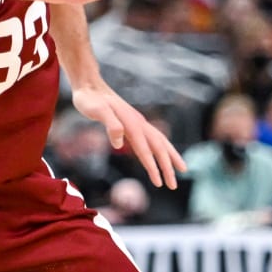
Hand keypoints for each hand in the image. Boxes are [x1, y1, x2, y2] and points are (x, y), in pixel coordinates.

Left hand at [71, 85, 186, 188]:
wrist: (90, 85)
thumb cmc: (89, 99)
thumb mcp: (96, 110)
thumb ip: (111, 125)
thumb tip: (119, 143)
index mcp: (132, 124)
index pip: (146, 150)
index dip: (153, 167)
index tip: (159, 184)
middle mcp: (140, 123)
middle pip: (160, 148)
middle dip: (168, 167)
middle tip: (174, 186)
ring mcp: (139, 122)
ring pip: (161, 142)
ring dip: (171, 157)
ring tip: (182, 170)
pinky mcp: (135, 123)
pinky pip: (154, 138)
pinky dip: (163, 148)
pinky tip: (163, 154)